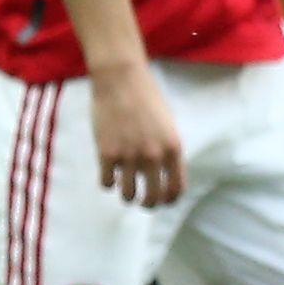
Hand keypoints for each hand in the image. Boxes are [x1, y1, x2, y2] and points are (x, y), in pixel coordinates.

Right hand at [88, 57, 185, 206]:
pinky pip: (107, 183)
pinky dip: (108, 182)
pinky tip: (109, 173)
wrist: (121, 80)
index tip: (164, 201)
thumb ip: (168, 150)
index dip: (170, 199)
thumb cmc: (146, 98)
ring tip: (125, 188)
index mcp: (173, 148)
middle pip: (153, 198)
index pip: (176, 188)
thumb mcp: (168, 125)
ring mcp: (129, 156)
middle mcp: (154, 156)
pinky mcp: (107, 153)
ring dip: (127, 195)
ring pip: (128, 195)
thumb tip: (164, 175)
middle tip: (143, 201)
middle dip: (148, 204)